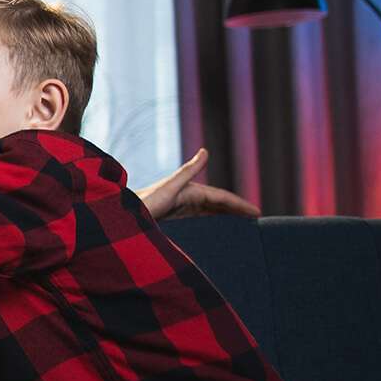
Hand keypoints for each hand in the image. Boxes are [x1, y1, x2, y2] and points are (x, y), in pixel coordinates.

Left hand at [137, 148, 260, 219]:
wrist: (123, 216)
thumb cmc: (144, 203)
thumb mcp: (169, 186)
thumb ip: (188, 170)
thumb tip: (205, 151)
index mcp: (189, 190)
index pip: (221, 198)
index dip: (240, 205)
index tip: (257, 213)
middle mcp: (186, 197)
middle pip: (218, 204)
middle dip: (237, 210)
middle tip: (257, 220)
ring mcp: (181, 206)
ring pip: (210, 212)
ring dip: (226, 216)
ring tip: (244, 225)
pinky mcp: (173, 216)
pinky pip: (199, 218)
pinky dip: (212, 221)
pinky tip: (218, 229)